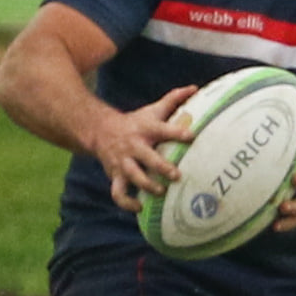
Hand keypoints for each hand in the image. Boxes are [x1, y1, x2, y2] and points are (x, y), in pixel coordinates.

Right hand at [92, 86, 197, 211]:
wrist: (100, 131)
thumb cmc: (135, 122)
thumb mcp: (152, 110)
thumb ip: (173, 100)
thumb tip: (195, 88)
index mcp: (145, 130)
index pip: (162, 129)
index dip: (177, 132)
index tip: (192, 135)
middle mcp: (134, 146)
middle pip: (147, 158)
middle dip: (161, 167)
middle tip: (176, 175)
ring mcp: (123, 162)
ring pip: (133, 176)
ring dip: (147, 185)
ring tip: (161, 191)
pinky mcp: (115, 176)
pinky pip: (118, 193)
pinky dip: (127, 203)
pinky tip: (140, 208)